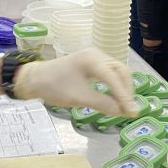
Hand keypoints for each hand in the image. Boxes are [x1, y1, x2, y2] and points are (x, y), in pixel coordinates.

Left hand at [14, 48, 136, 115]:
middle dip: (127, 91)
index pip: (114, 78)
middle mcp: (97, 55)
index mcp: (92, 59)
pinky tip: (116, 98)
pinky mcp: (92, 64)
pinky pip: (110, 74)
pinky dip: (115, 86)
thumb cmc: (54, 87)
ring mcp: (95, 58)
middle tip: (130, 110)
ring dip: (122, 88)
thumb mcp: (78, 98)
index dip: (125, 96)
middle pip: (121, 71)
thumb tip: (123, 112)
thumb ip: (102, 104)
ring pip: (117, 72)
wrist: (35, 79)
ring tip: (125, 106)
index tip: (132, 112)